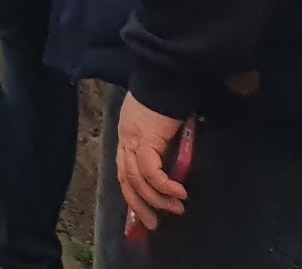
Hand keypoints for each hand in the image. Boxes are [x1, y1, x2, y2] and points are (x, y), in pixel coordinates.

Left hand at [116, 100, 190, 229]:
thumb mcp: (161, 126)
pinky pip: (151, 171)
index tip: (143, 213)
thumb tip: (177, 164)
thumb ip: (162, 144)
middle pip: (125, 179)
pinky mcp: (144, 139)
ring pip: (137, 179)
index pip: (123, 171)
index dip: (132, 193)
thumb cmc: (167, 99)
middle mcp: (125, 140)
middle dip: (139, 205)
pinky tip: (178, 193)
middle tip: (154, 224)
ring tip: (175, 209)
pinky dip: (164, 185)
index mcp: (127, 137)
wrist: (166, 78)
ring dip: (156, 199)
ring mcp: (132, 140)